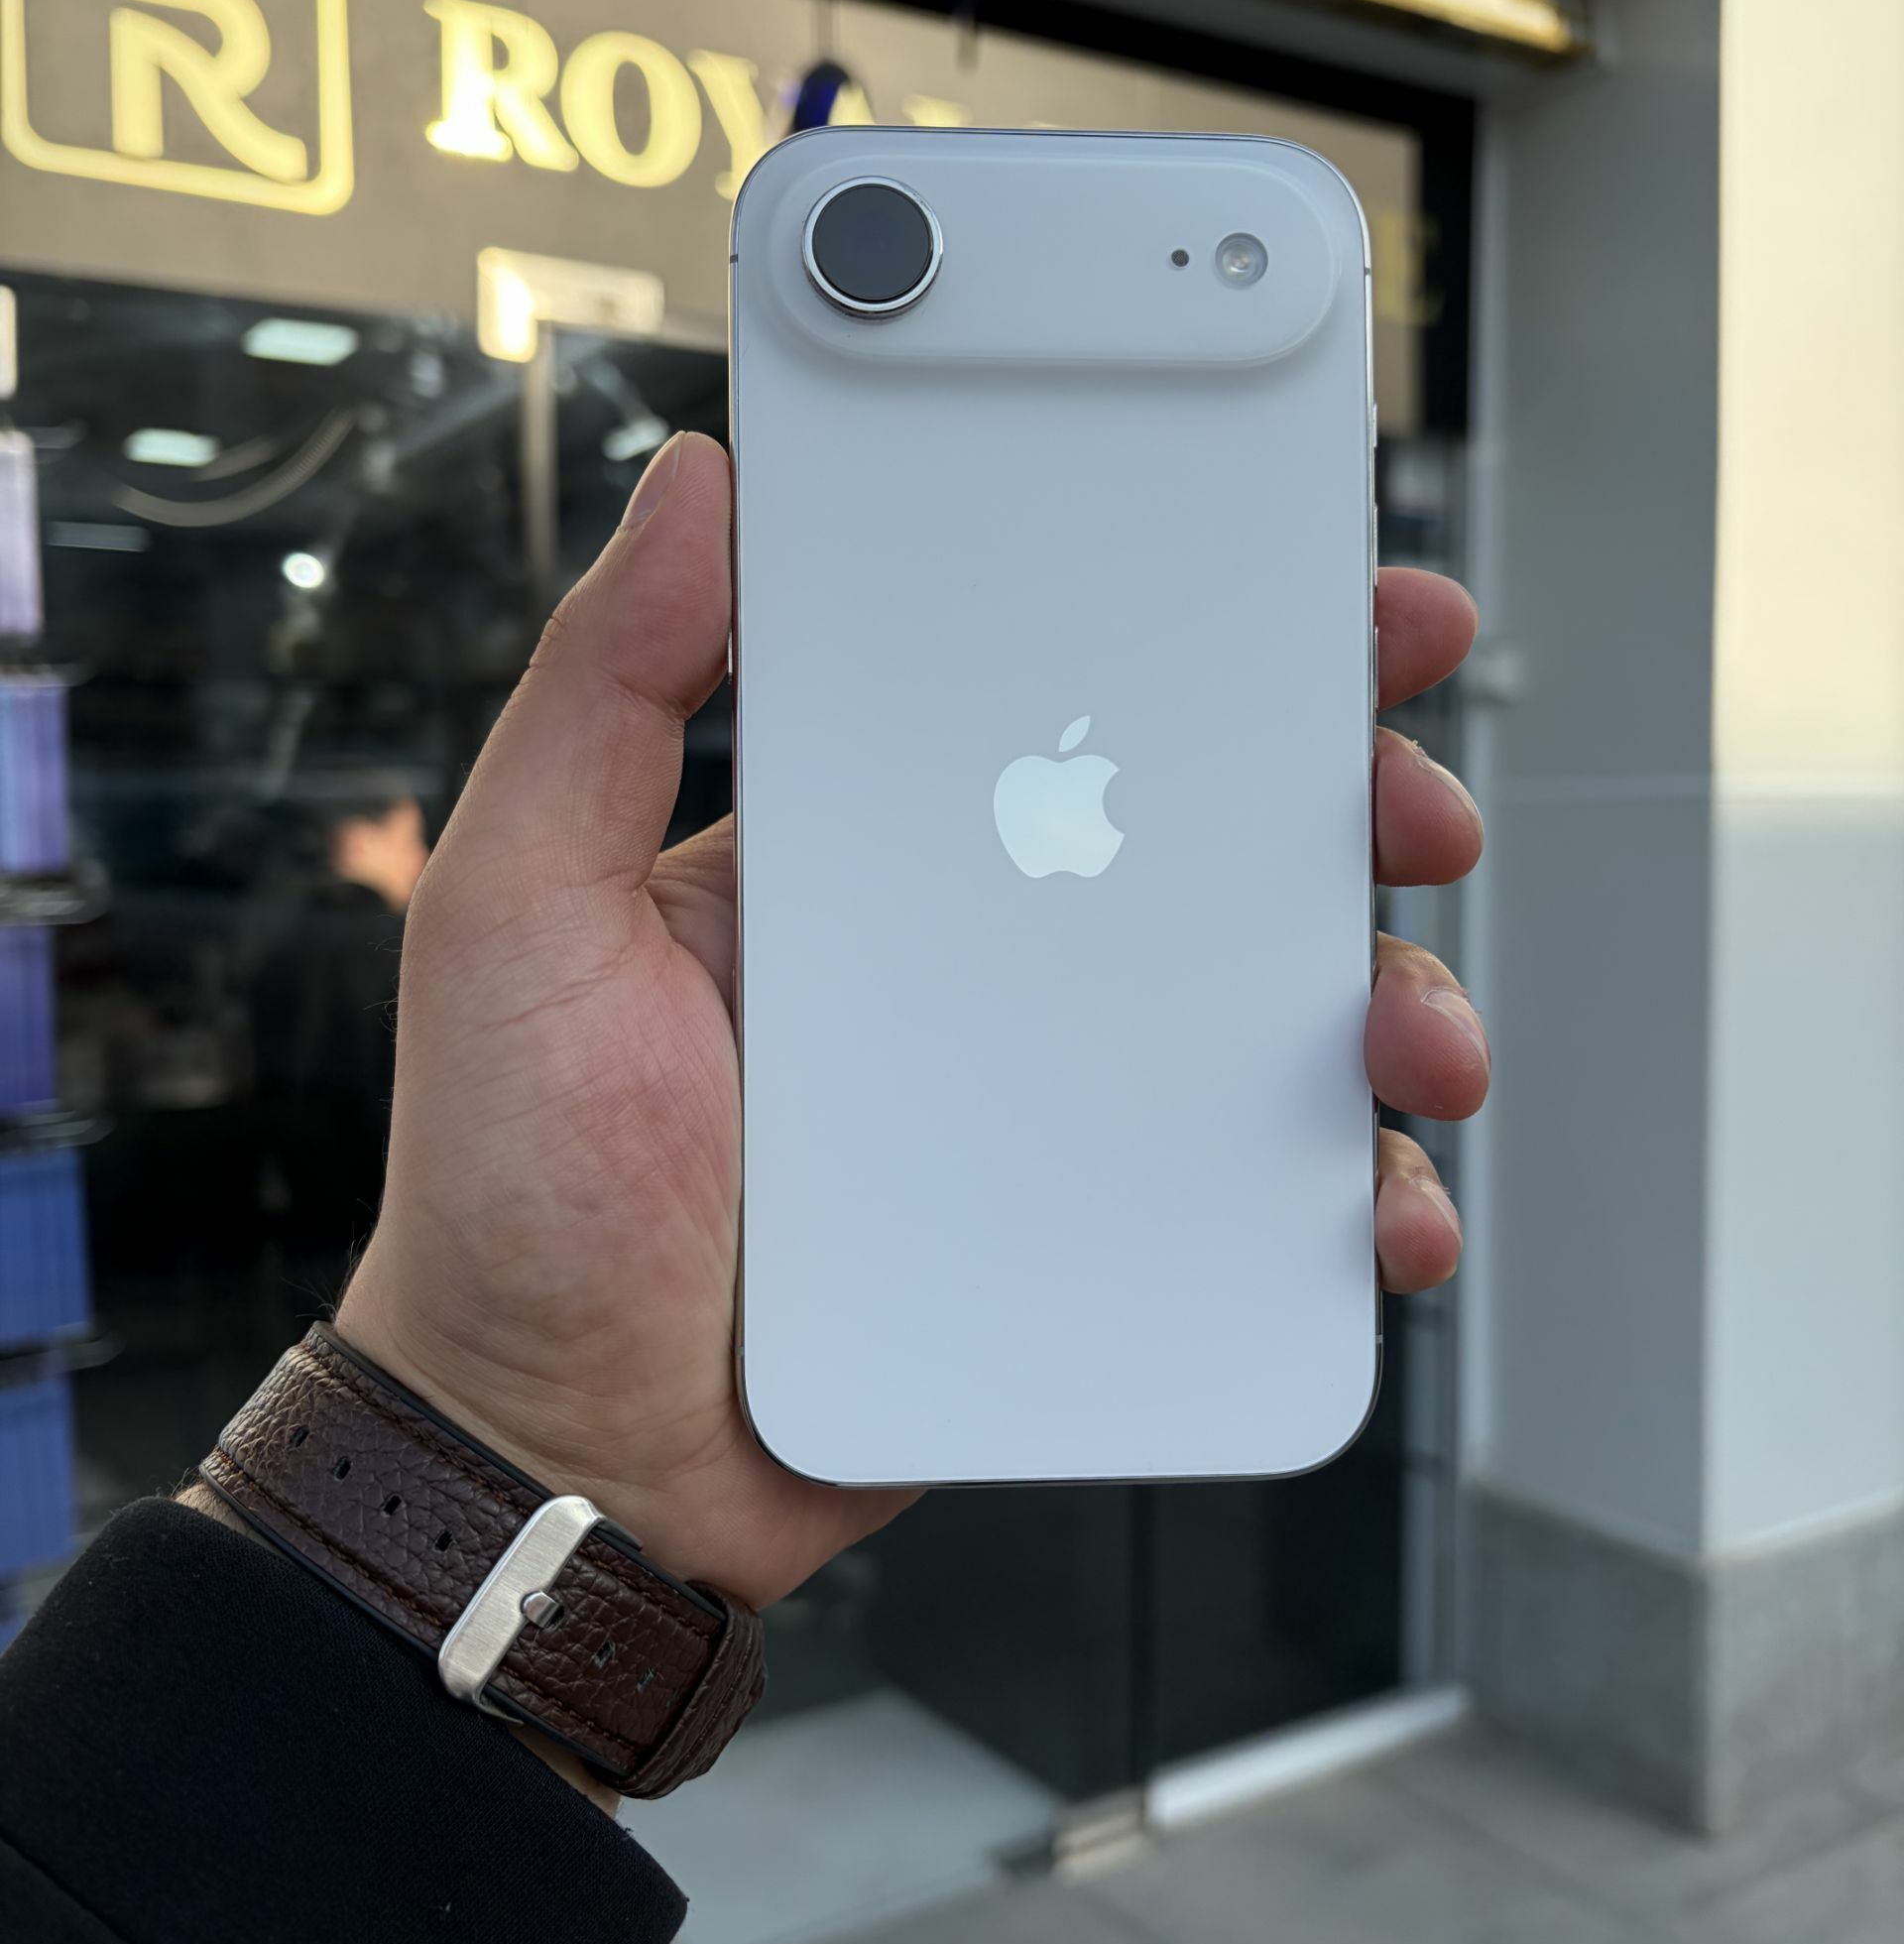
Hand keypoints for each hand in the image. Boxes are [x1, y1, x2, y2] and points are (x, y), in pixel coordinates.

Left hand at [339, 434, 1488, 1612]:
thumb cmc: (516, 1191)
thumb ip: (600, 696)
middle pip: (1212, 847)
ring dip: (1389, 1004)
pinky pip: (1254, 1203)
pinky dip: (1353, 1201)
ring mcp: (1043, 1105)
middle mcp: (974, 961)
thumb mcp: (521, 907)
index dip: (1211, 640)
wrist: (567, 1454)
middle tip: (1415, 811)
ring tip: (1413, 1044)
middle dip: (1355, 807)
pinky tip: (1379, 1216)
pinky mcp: (1084, 1239)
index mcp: (867, 854)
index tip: (1332, 595)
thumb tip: (693, 489)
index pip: (1062, 705)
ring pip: (1267, 1021)